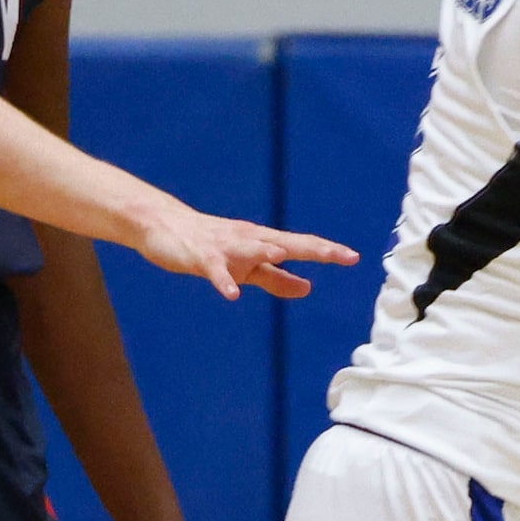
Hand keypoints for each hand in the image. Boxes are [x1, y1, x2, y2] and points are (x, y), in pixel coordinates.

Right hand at [132, 200, 356, 300]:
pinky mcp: (202, 257)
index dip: (326, 251)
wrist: (165, 226)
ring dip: (267, 253)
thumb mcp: (249, 266)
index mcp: (263, 242)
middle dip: (313, 248)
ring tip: (286, 256)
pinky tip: (233, 294)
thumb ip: (277, 278)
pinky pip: (215, 271)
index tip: (354, 257)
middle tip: (339, 254)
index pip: (300, 245)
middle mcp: (249, 240)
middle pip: (285, 244)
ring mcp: (226, 247)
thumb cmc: (212, 246)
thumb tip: (308, 288)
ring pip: (251, 250)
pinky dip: (224, 282)